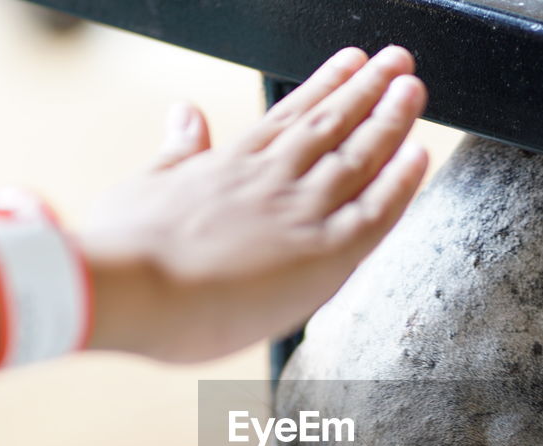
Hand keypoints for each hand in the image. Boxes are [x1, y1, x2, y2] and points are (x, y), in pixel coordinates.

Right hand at [83, 45, 428, 362]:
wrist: (126, 288)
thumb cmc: (123, 250)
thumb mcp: (147, 183)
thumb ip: (178, 150)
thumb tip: (187, 112)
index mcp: (230, 164)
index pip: (290, 117)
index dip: (326, 87)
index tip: (351, 62)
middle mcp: (271, 178)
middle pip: (331, 124)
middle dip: (369, 89)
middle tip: (399, 61)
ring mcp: (298, 211)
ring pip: (357, 157)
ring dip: (390, 119)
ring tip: (414, 88)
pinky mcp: (322, 255)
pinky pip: (374, 214)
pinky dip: (400, 183)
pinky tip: (419, 155)